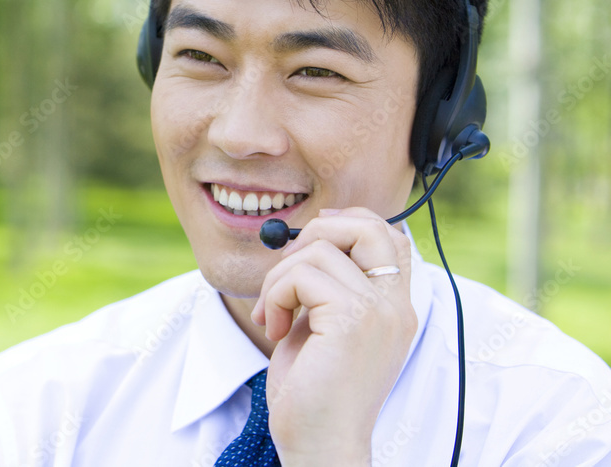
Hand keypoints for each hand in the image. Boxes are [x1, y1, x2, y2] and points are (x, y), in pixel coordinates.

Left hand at [249, 207, 417, 465]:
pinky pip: (301, 275)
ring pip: (319, 250)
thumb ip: (324, 289)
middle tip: (286, 274)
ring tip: (273, 315)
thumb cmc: (313, 395)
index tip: (306, 243)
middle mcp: (395, 306)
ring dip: (279, 277)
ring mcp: (379, 312)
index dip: (347, 223)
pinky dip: (275, 295)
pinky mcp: (352, 319)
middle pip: (368, 225)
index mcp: (394, 309)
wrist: (321, 446)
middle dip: (315, 233)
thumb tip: (302, 241)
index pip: (389, 237)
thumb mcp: (322, 329)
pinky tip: (274, 328)